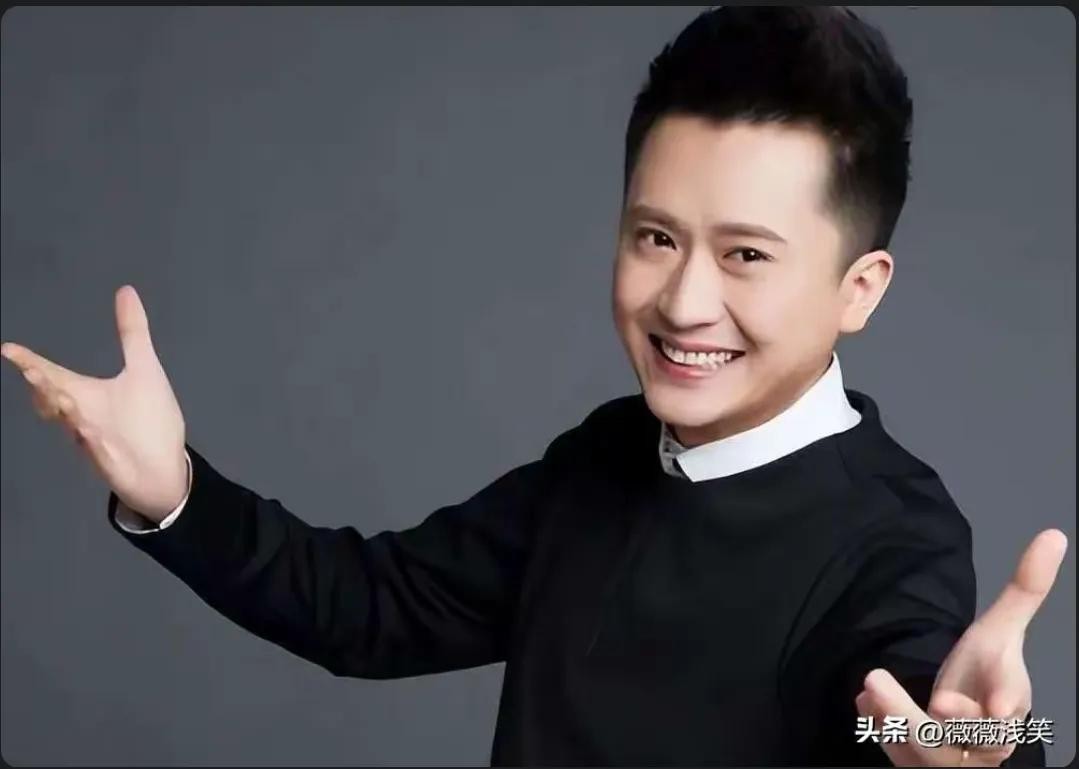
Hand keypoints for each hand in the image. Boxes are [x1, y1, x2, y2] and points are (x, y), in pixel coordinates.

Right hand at [2, 285, 187, 520]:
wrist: (160, 467)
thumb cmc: (146, 417)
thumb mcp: (144, 368)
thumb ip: (132, 332)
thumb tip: (125, 290)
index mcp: (84, 392)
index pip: (51, 374)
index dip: (29, 362)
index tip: (8, 349)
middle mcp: (82, 414)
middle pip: (53, 398)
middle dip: (43, 385)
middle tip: (33, 371)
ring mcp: (94, 437)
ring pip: (71, 423)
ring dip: (65, 411)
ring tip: (62, 398)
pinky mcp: (110, 457)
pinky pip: (96, 449)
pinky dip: (92, 440)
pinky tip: (92, 433)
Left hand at [854, 528, 1066, 765]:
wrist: (964, 729)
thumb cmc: (986, 679)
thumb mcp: (1000, 632)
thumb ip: (1024, 591)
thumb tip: (1054, 534)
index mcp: (1005, 707)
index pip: (1007, 712)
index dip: (1002, 709)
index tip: (994, 707)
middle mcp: (980, 739)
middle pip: (961, 736)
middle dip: (938, 715)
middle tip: (922, 695)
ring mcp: (948, 757)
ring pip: (924, 752)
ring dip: (898, 719)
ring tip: (872, 687)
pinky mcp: (915, 764)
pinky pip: (894, 753)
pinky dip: (878, 728)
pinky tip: (864, 701)